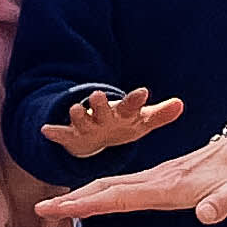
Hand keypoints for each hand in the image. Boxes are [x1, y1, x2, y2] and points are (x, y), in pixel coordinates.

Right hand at [38, 132, 226, 226]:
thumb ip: (222, 205)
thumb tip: (207, 216)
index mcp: (168, 186)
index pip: (117, 197)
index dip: (85, 205)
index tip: (55, 209)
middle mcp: (159, 179)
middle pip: (107, 189)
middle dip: (74, 200)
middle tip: (42, 209)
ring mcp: (162, 176)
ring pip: (114, 185)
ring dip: (85, 195)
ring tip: (60, 205)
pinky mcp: (167, 177)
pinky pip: (127, 185)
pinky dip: (105, 192)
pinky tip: (99, 197)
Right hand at [40, 85, 186, 158]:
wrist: (96, 131)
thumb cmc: (122, 124)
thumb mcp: (141, 121)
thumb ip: (160, 115)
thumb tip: (181, 104)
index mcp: (123, 112)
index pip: (131, 105)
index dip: (136, 99)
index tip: (143, 92)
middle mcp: (103, 115)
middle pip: (103, 109)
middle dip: (100, 103)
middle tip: (98, 94)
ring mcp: (86, 124)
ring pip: (82, 119)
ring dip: (78, 114)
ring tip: (74, 109)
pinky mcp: (72, 134)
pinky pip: (63, 134)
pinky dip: (55, 132)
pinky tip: (45, 129)